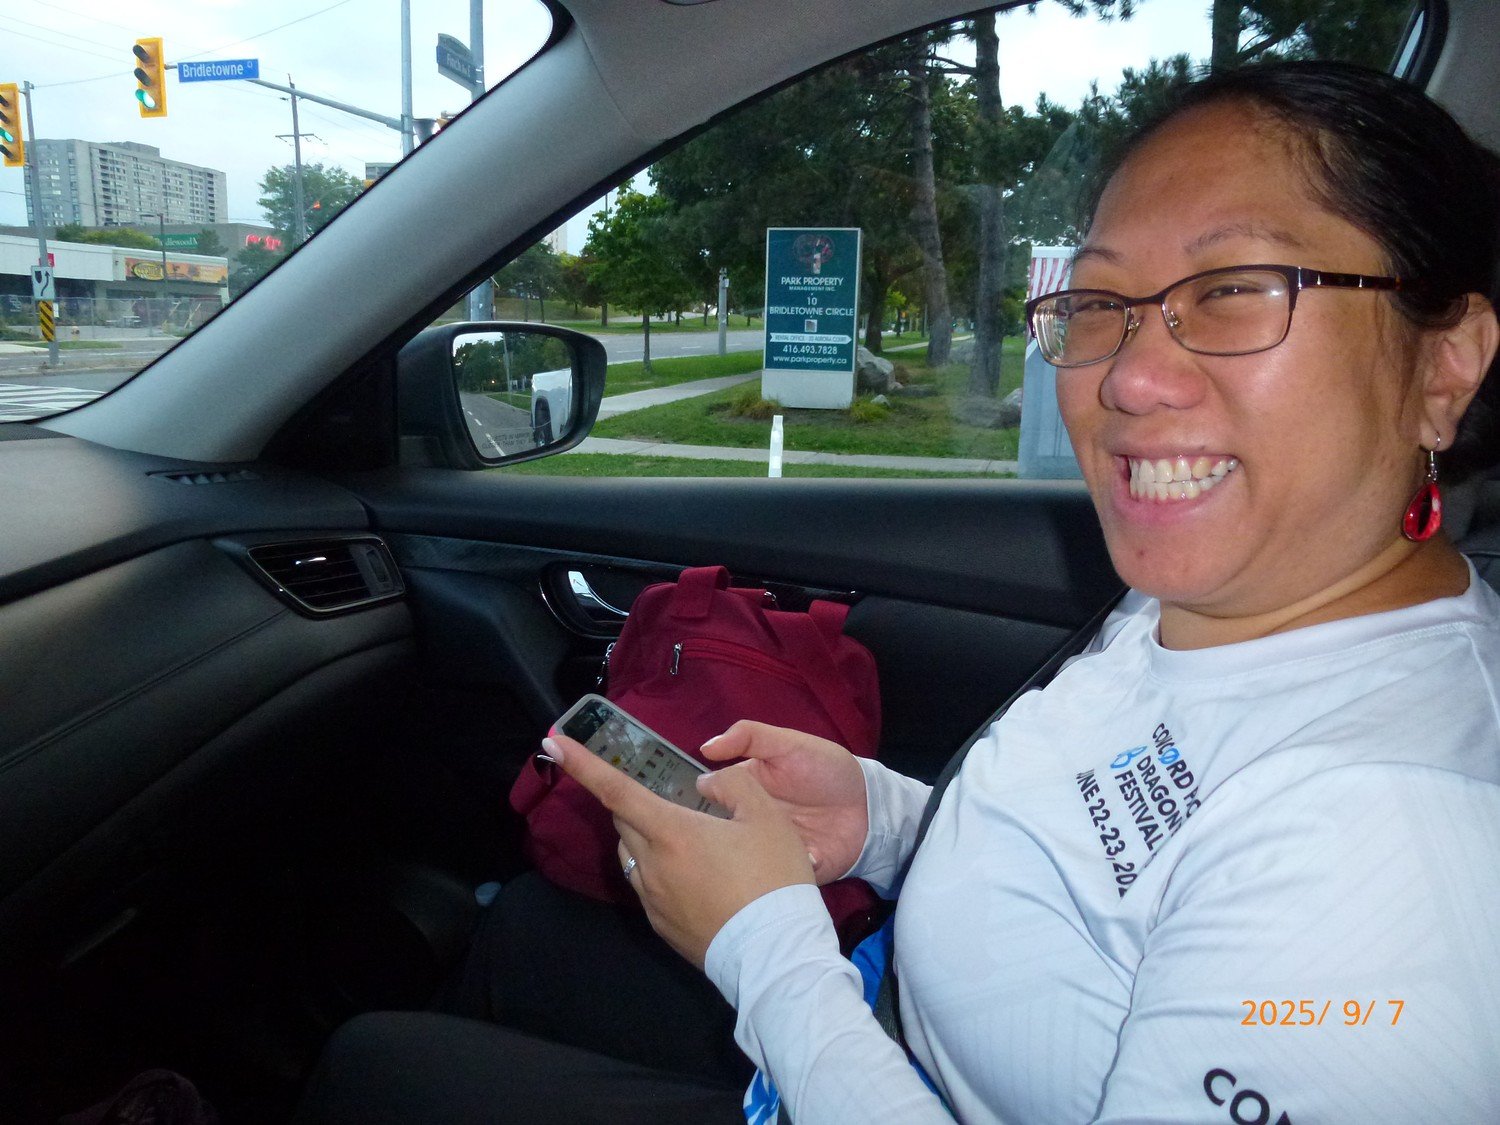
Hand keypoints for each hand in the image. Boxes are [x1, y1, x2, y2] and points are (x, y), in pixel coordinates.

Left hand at [546, 733, 814, 968]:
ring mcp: (652, 900)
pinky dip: (661, 873)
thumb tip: (706, 784)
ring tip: (690, 843)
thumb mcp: (767, 817)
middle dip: (632, 802)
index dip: (583, 764)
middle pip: (623, 822)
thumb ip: (733, 785)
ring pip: (633, 856)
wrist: (776, 954)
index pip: (615, 790)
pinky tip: (698, 880)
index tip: (554, 743)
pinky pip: (649, 887)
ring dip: (647, 839)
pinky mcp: (661, 927)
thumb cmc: (773, 879)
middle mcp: (650, 865)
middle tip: (664, 798)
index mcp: (671, 832)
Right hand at [699, 721, 868, 883]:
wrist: (868, 806)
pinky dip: (784, 872)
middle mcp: (751, 823)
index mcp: (745, 792)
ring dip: (745, 859)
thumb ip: (749, 738)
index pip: (710, 799)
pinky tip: (793, 861)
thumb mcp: (788, 744)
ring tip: (751, 852)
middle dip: (715, 838)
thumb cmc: (826, 770)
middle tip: (715, 835)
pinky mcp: (791, 870)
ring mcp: (770, 849)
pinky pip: (779, 878)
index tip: (683, 809)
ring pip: (745, 859)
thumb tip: (705, 748)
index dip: (695, 804)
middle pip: (721, 833)